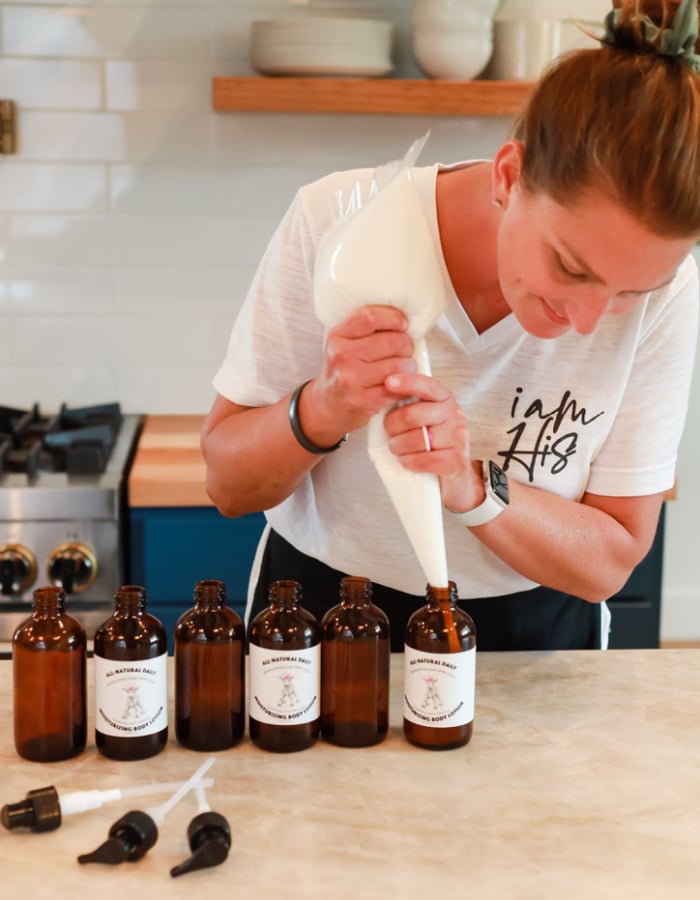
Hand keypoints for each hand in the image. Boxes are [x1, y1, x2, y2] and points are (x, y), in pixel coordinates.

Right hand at [303, 305, 418, 441]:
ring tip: (405, 367)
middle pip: (392, 341)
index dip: (394, 318)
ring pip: (398, 365)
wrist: (327, 403)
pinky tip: (400, 383)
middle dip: (407, 344)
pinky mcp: (362, 401)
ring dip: (409, 366)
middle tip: (406, 349)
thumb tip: (402, 315)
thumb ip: (365, 328)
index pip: (370, 317)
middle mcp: (341, 356)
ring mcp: (350, 380)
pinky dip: (405, 385)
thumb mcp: (344, 342)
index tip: (403, 324)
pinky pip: (397, 388)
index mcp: (337, 336)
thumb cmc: (343, 368)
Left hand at [382, 371, 483, 511]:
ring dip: (399, 447)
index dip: (408, 382)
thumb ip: (409, 406)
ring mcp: (458, 437)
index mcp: (444, 399)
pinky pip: (424, 459)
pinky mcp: (457, 460)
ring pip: (416, 439)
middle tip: (390, 434)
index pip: (427, 385)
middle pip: (412, 414)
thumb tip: (383, 398)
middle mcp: (454, 415)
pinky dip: (410, 462)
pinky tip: (408, 461)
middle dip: (392, 426)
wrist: (454, 477)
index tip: (389, 382)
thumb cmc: (431, 444)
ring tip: (399, 450)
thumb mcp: (423, 420)